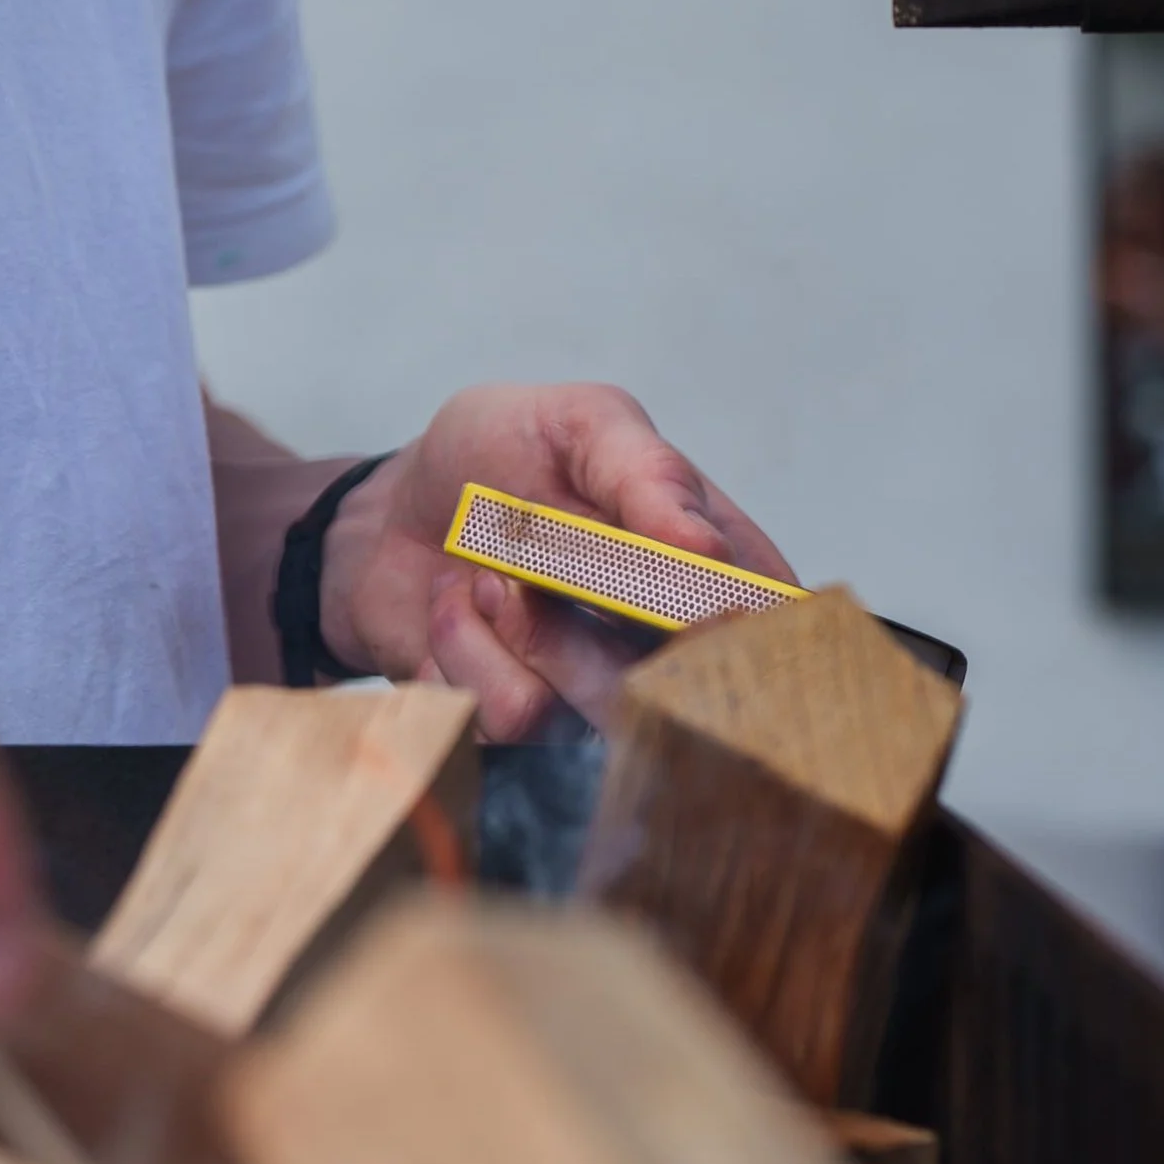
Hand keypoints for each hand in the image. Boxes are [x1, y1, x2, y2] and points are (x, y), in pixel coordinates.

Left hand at [318, 378, 794, 740]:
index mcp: (712, 564)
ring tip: (484, 577)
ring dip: (517, 629)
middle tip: (530, 561)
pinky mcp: (526, 738)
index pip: (773, 626)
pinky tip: (454, 616)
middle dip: (598, 620)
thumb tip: (706, 549)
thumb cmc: (498, 456)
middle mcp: (670, 647)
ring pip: (592, 712)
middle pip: (686, 690)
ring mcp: (600, 702)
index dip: (734, 625)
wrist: (390, 511)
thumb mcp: (576, 424)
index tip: (683, 602)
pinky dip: (464, 653)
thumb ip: (647, 472)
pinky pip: (512, 722)